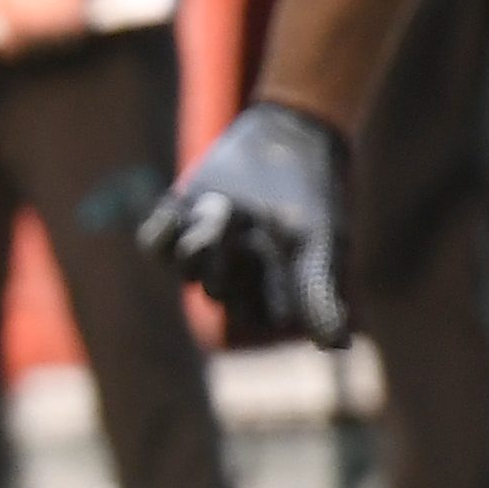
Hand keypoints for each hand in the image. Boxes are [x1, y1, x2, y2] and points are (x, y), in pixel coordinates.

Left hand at [139, 100, 350, 347]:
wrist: (286, 139)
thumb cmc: (311, 196)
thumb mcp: (320, 242)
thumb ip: (319, 291)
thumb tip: (337, 348)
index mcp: (268, 289)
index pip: (251, 316)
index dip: (256, 293)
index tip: (272, 258)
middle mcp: (232, 275)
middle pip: (215, 290)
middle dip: (230, 256)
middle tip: (247, 220)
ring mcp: (201, 250)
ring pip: (184, 266)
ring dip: (201, 238)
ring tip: (225, 205)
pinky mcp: (176, 221)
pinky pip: (152, 243)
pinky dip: (162, 230)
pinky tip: (178, 209)